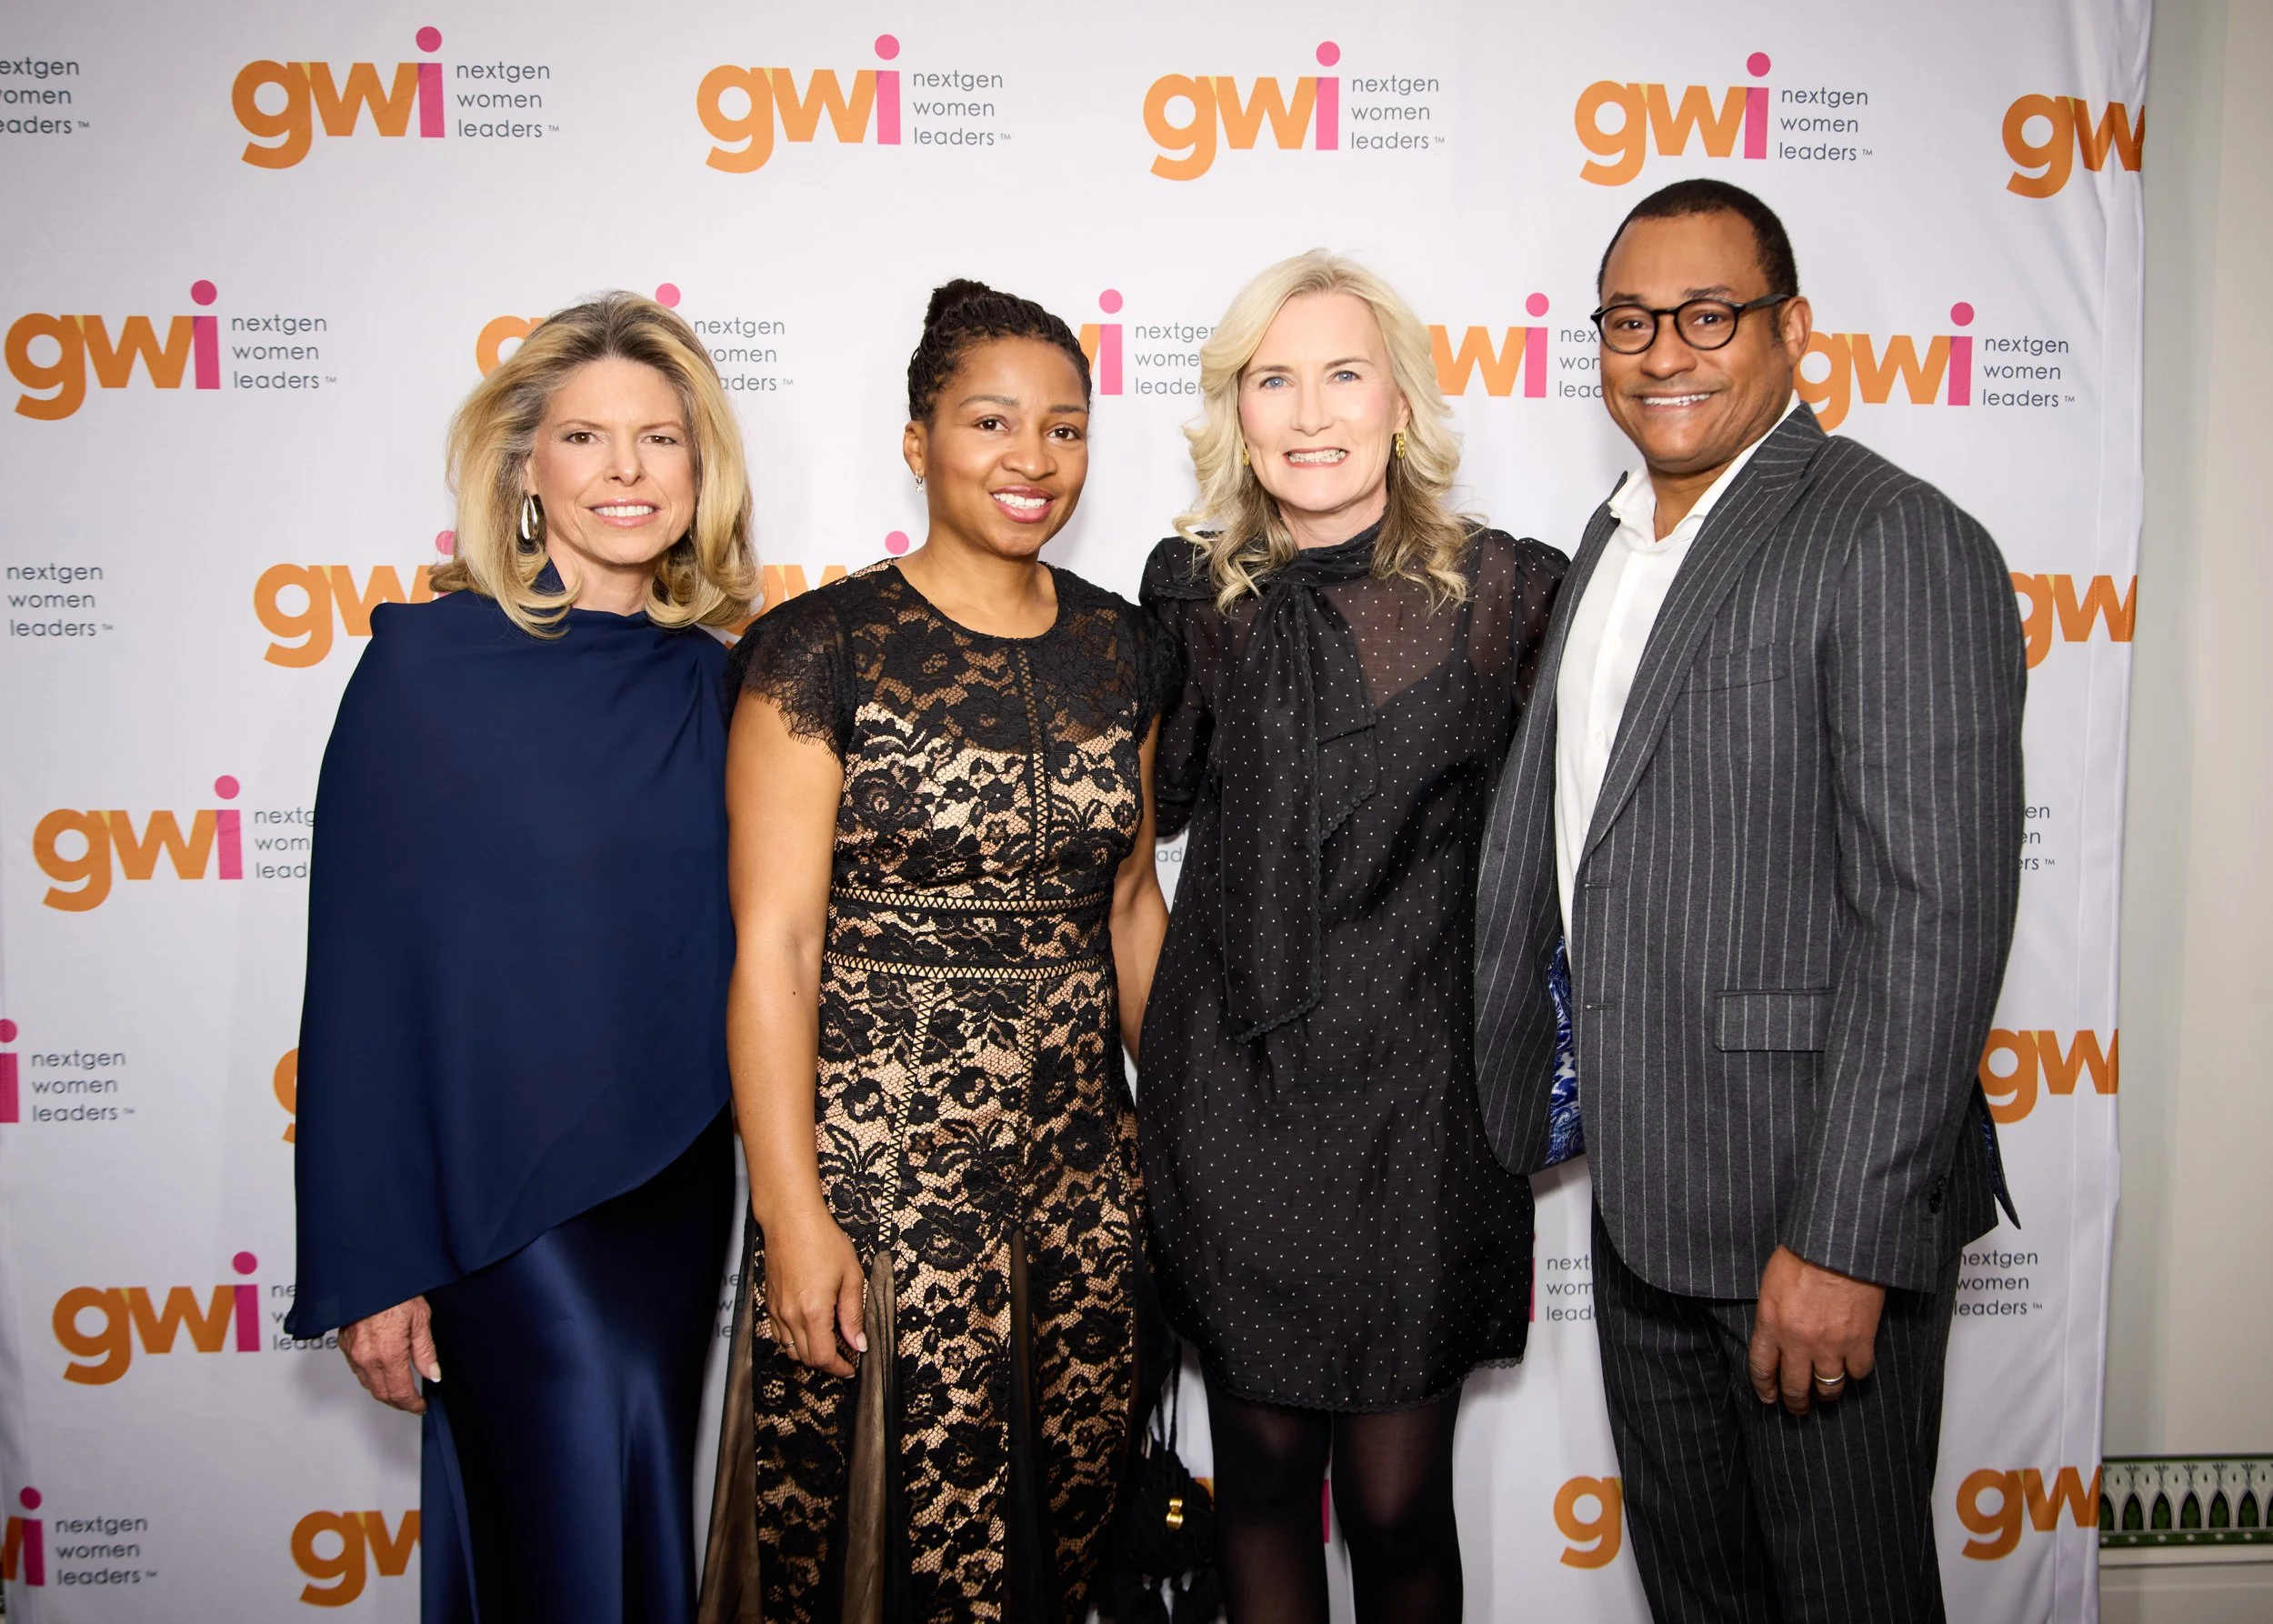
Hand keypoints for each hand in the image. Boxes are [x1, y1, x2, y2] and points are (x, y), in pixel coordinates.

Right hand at [339, 1296, 439, 1413]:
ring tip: (401, 1389)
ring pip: (368, 1385)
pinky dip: (372, 1377)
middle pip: (382, 1394)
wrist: (368, 1275)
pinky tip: (383, 1372)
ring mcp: (353, 1353)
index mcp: (388, 1353)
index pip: (400, 1392)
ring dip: (384, 1391)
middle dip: (398, 1402)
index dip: (411, 1404)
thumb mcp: (420, 1319)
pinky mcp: (344, 1346)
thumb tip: (432, 1374)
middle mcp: (367, 1357)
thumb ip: (425, 1351)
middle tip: (412, 1402)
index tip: (420, 1406)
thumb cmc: (395, 1291)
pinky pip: (358, 1371)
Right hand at [762, 1208, 866, 1377]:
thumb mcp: (851, 1275)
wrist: (792, 1220)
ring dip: (810, 1353)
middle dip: (827, 1363)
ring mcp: (777, 1310)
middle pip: (806, 1359)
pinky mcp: (769, 1302)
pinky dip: (794, 1341)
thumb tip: (858, 1342)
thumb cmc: (822, 1240)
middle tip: (845, 1356)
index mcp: (814, 1311)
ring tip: (828, 1343)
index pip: (823, 1358)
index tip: (851, 1368)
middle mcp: (791, 1315)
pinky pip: (779, 1334)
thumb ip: (853, 1314)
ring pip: (791, 1350)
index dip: (839, 1368)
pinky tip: (809, 1329)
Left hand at [1747, 1245, 1884, 1415]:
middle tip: (1798, 1408)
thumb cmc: (1803, 1253)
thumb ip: (1772, 1314)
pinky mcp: (1860, 1341)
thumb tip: (1776, 1334)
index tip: (1769, 1398)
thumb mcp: (1772, 1283)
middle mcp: (1798, 1341)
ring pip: (1828, 1388)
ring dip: (1826, 1394)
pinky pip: (1858, 1372)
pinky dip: (1855, 1373)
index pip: (1762, 1369)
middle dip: (1795, 1402)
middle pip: (1795, 1387)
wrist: (1838, 1245)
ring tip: (1826, 1394)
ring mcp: (1830, 1345)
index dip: (1765, 1388)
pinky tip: (1852, 1367)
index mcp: (1771, 1324)